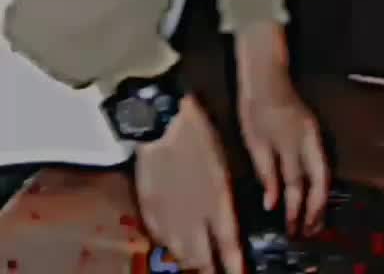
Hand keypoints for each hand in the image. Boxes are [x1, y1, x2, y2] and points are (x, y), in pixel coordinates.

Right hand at [135, 94, 243, 273]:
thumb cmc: (199, 139)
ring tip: (200, 266)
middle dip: (211, 272)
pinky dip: (172, 247)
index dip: (235, 270)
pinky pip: (162, 241)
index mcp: (216, 208)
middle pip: (201, 263)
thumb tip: (228, 225)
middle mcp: (192, 222)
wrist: (161, 125)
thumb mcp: (222, 171)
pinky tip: (176, 246)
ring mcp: (167, 221)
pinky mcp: (149, 214)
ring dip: (192, 264)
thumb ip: (225, 205)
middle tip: (217, 273)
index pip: (228, 251)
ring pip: (181, 257)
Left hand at [239, 66, 329, 237]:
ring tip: (316, 219)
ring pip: (325, 172)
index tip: (292, 229)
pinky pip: (322, 161)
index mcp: (293, 145)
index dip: (295, 210)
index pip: (297, 185)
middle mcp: (310, 142)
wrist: (265, 78)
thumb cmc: (255, 109)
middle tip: (310, 231)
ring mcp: (315, 135)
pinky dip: (320, 181)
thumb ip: (266, 174)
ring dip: (321, 198)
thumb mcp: (255, 144)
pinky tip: (314, 192)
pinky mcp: (314, 131)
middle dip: (317, 209)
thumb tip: (273, 204)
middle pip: (321, 181)